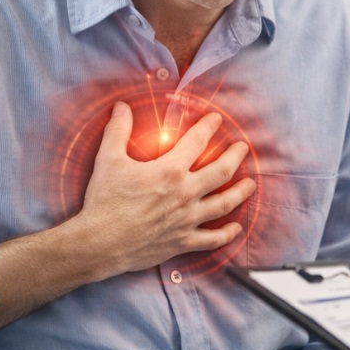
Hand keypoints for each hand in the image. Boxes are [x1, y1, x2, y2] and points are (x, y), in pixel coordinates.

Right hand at [69, 101, 255, 275]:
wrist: (99, 243)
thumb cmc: (104, 201)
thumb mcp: (108, 160)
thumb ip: (117, 130)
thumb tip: (121, 106)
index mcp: (170, 170)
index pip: (197, 141)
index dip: (209, 127)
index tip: (217, 119)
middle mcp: (185, 193)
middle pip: (222, 171)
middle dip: (236, 156)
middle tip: (243, 148)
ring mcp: (187, 219)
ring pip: (225, 204)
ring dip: (241, 192)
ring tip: (251, 185)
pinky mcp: (183, 241)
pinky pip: (213, 239)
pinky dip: (227, 234)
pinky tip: (236, 228)